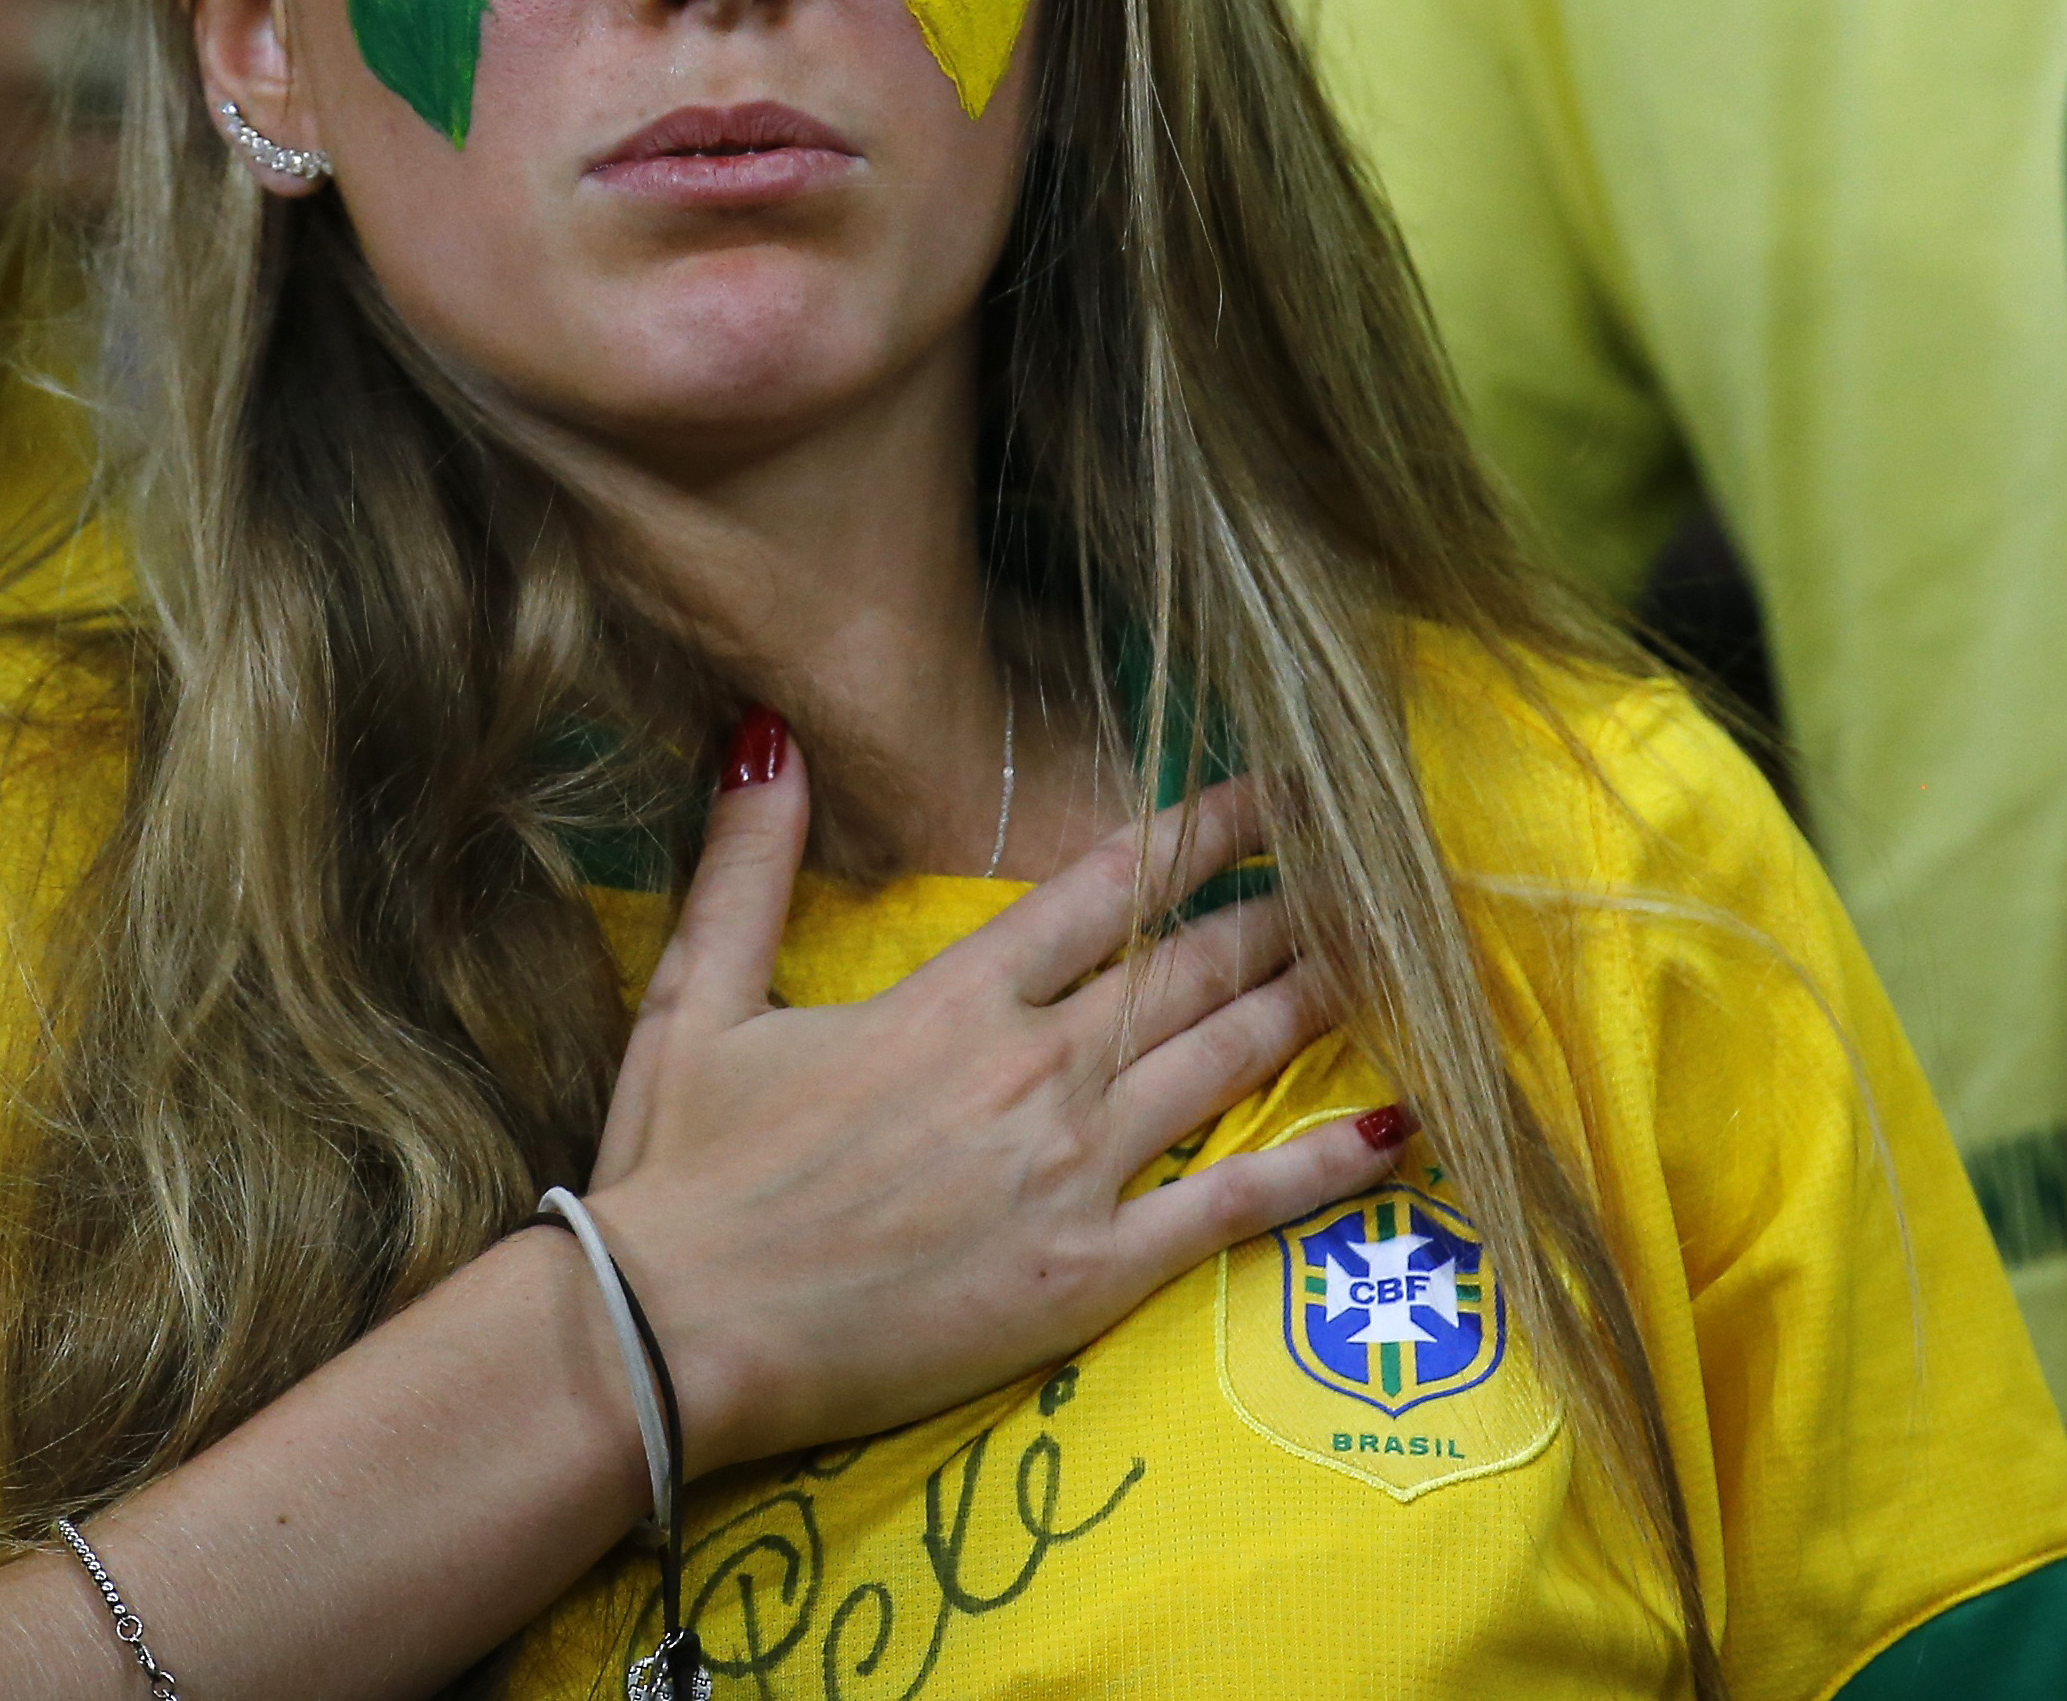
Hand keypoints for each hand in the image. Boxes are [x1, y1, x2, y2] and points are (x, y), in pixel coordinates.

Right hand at [582, 731, 1403, 1469]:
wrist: (668, 1334)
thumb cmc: (675, 1178)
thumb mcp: (693, 1001)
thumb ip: (746, 867)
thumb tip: (765, 733)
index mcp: (950, 998)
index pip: (1108, 887)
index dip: (1205, 830)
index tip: (1280, 790)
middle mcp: (1030, 1065)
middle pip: (1193, 966)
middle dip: (1289, 911)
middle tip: (1371, 870)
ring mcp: (1069, 1170)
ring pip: (1226, 1060)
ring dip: (1315, 1000)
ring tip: (1397, 956)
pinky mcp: (1088, 1271)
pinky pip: (1230, 1205)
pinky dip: (1320, 1165)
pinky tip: (1395, 1126)